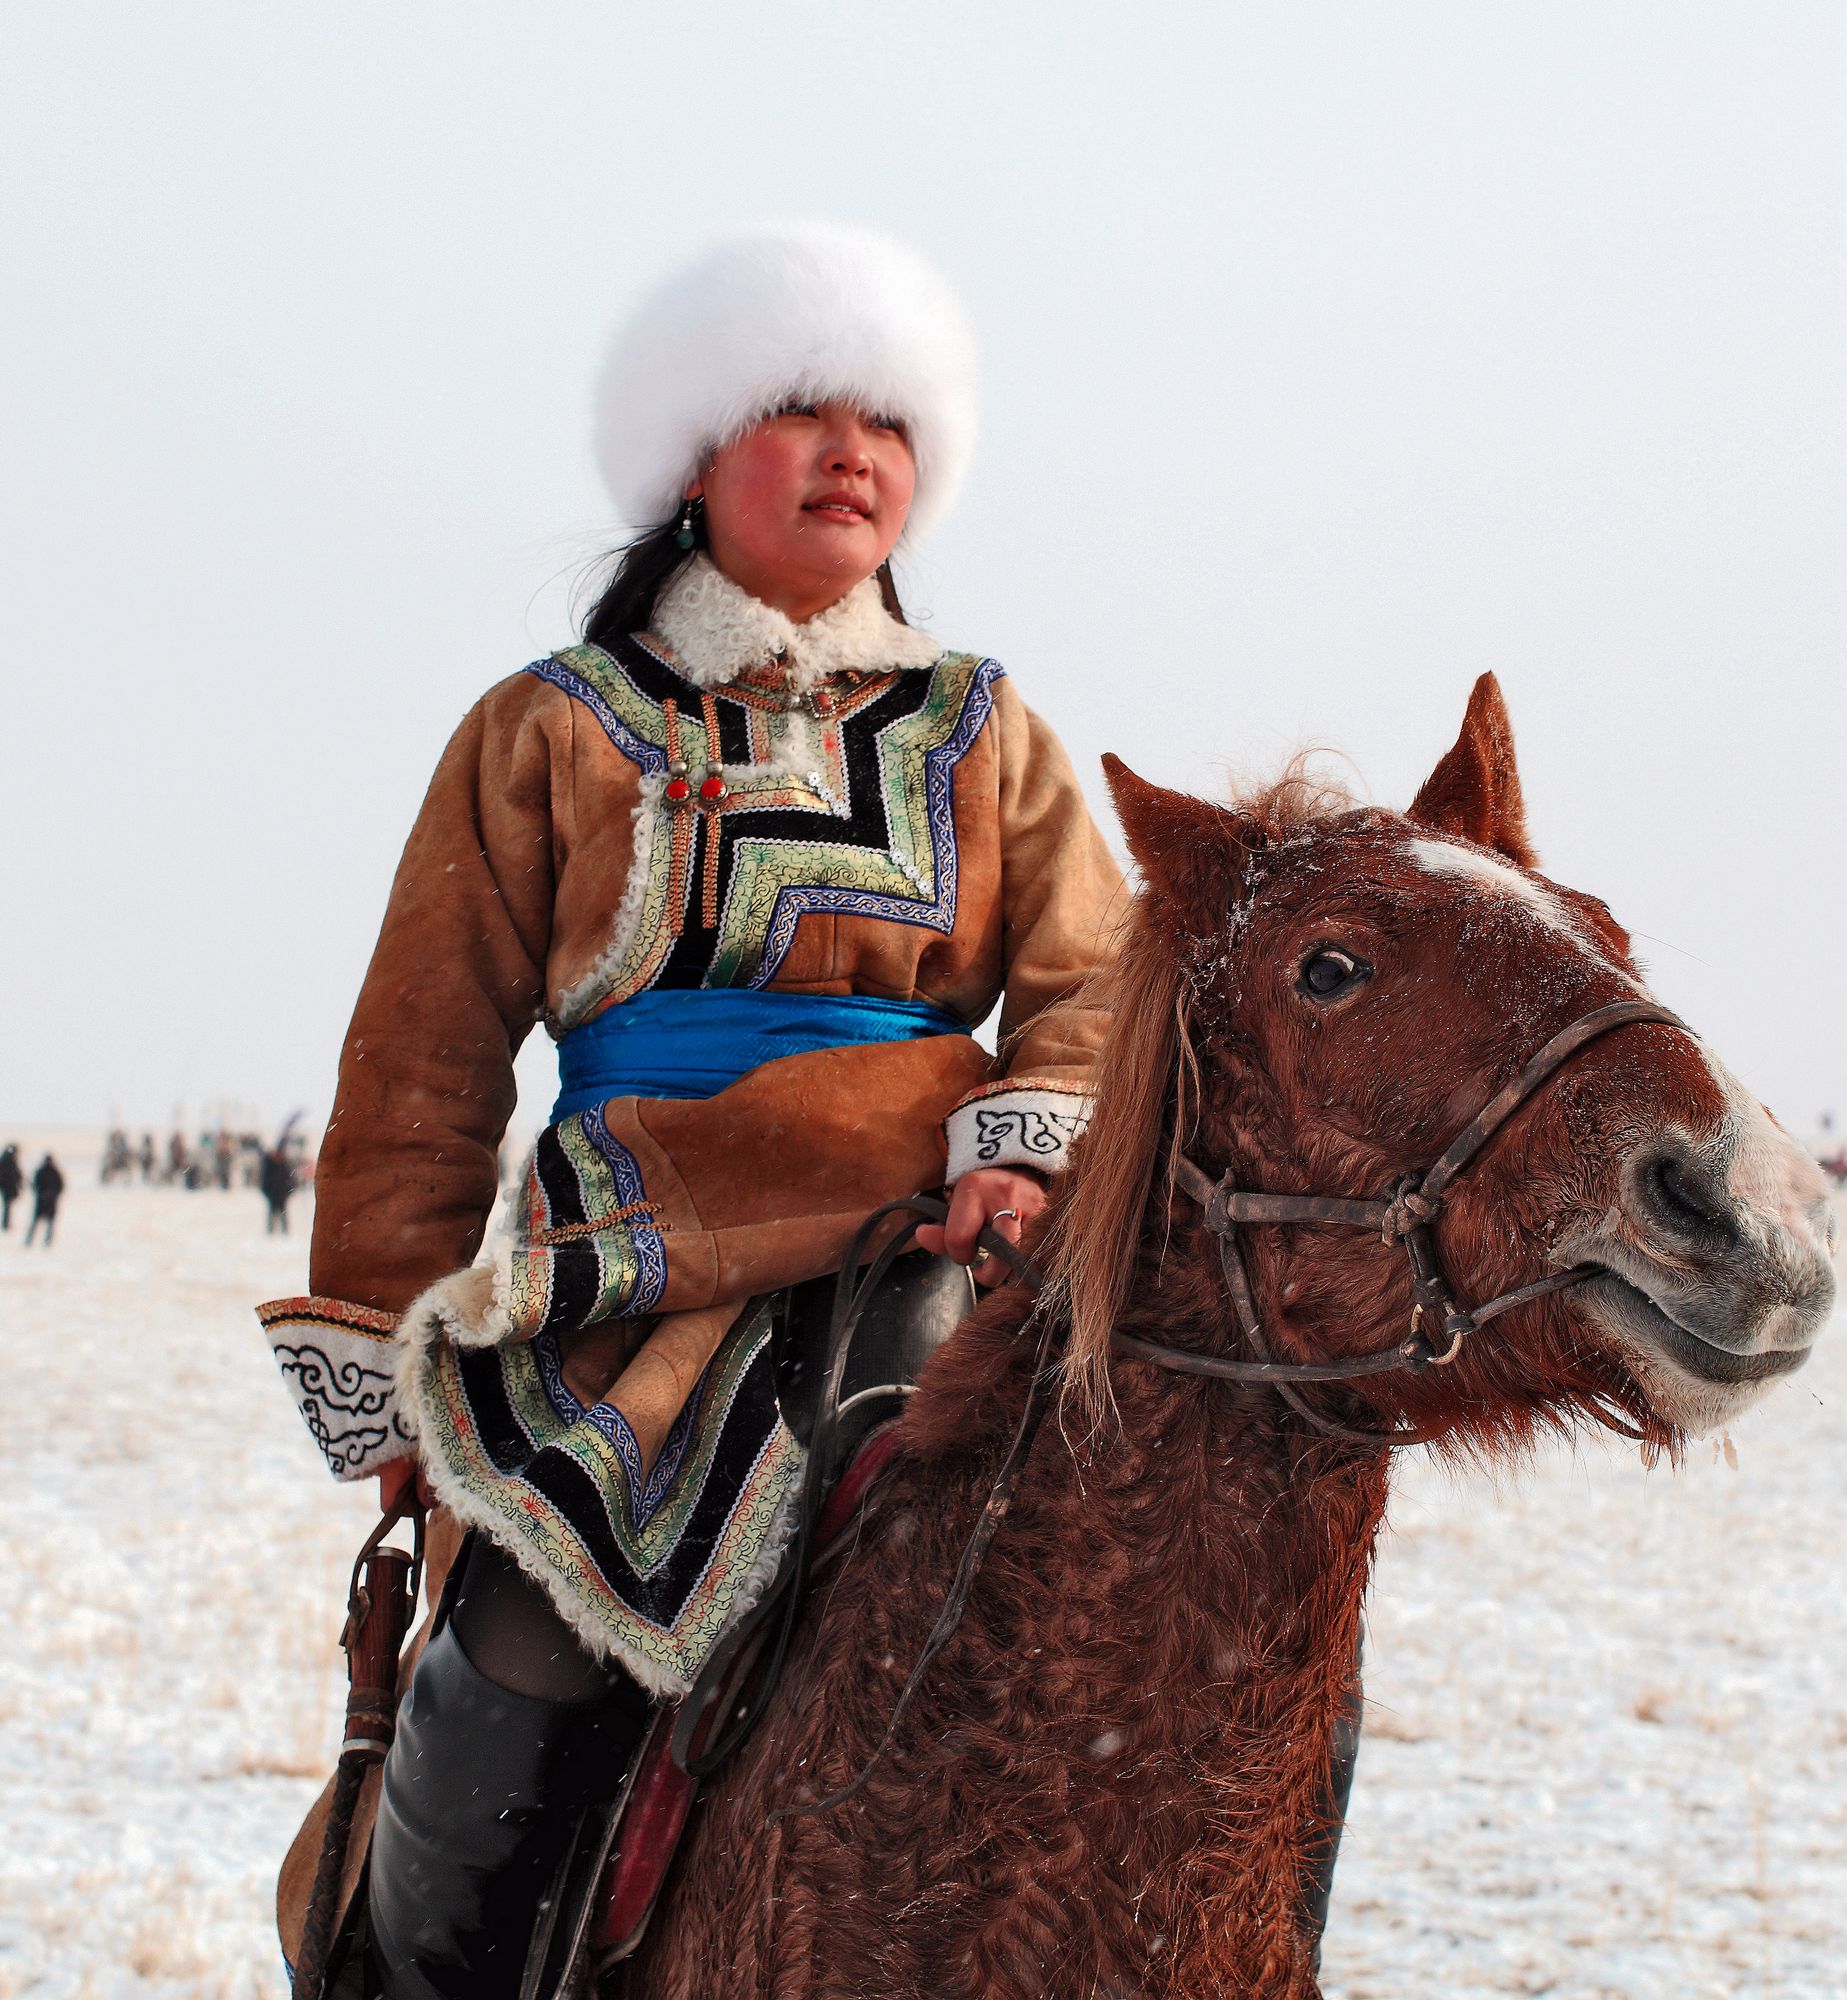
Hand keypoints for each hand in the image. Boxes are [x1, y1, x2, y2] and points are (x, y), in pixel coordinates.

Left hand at [914, 1167, 1047, 1286]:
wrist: (1021, 1169)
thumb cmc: (985, 1195)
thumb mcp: (959, 1205)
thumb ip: (942, 1230)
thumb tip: (921, 1236)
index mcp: (974, 1189)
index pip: (959, 1238)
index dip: (958, 1253)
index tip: (964, 1250)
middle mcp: (1006, 1196)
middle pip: (1000, 1255)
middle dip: (990, 1272)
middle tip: (985, 1266)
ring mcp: (1034, 1206)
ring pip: (1023, 1259)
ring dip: (1012, 1269)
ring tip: (1005, 1260)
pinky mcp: (1053, 1218)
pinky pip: (1040, 1255)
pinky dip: (1029, 1262)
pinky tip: (1024, 1256)